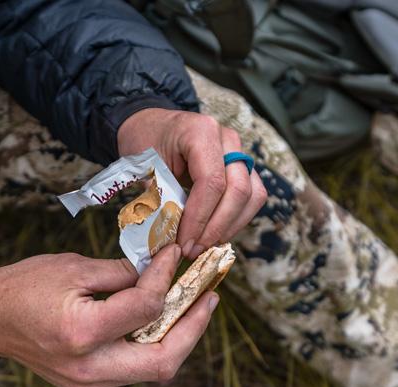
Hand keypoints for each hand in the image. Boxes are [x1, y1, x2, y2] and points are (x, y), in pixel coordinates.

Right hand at [0, 244, 217, 386]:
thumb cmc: (22, 287)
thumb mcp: (73, 267)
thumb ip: (122, 273)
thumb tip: (161, 269)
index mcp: (81, 332)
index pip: (146, 308)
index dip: (167, 278)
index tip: (174, 254)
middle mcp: (88, 368)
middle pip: (163, 362)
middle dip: (193, 329)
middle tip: (210, 299)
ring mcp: (88, 383)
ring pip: (152, 369)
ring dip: (178, 338)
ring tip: (194, 306)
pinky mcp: (87, 385)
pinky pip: (133, 369)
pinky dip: (153, 344)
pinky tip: (162, 320)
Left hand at [117, 108, 266, 258]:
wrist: (151, 127)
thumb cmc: (145, 144)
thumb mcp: (145, 167)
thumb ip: (161, 198)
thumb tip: (171, 238)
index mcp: (200, 131)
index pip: (212, 182)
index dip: (200, 218)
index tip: (184, 242)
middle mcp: (227, 139)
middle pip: (238, 190)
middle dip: (217, 227)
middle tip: (194, 250)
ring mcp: (239, 152)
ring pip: (252, 196)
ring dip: (230, 227)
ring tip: (204, 246)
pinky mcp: (243, 167)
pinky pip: (252, 197)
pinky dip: (236, 220)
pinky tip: (214, 234)